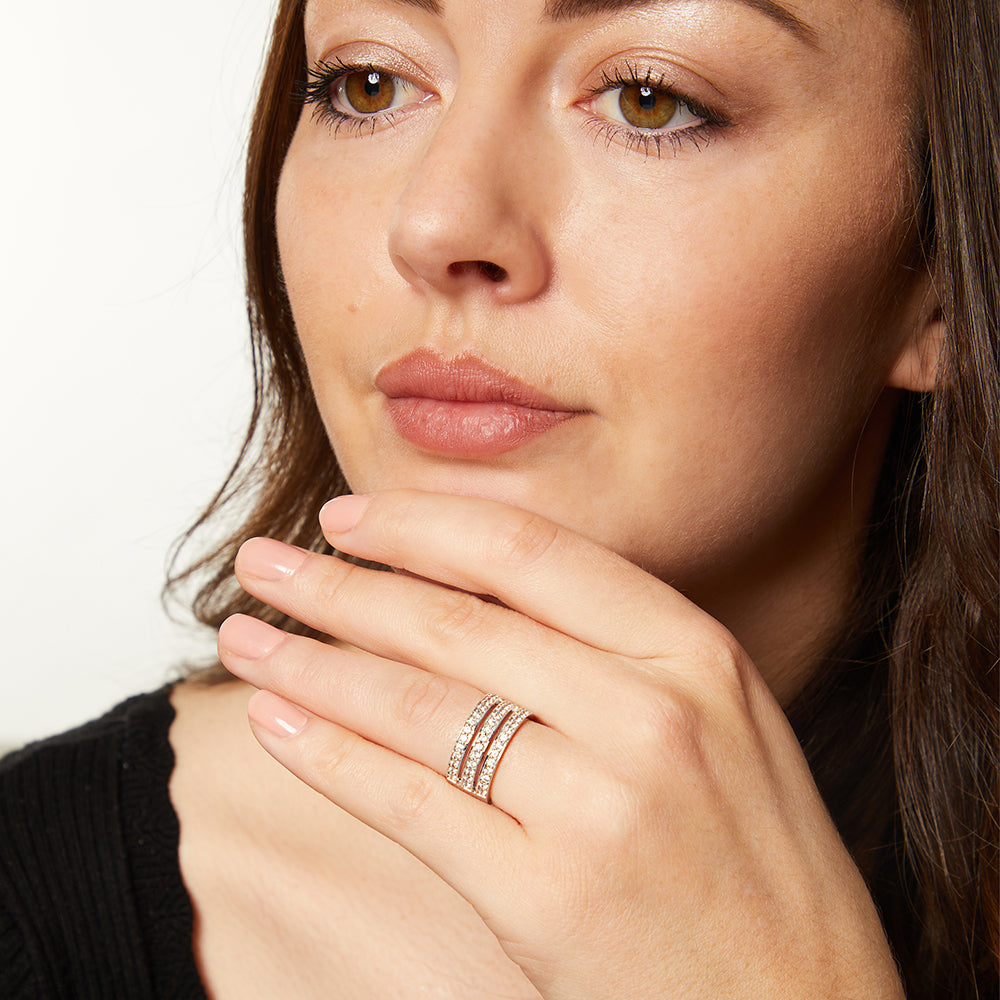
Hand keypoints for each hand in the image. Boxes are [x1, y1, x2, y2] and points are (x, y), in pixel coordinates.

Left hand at [218, 490, 903, 999]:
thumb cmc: (753, 866)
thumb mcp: (718, 721)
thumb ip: (612, 650)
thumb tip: (470, 591)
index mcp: (694, 650)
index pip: (527, 550)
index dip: (420, 523)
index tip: (347, 516)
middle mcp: (651, 711)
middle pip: (455, 619)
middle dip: (339, 584)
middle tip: (265, 562)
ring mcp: (600, 803)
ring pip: (417, 703)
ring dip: (312, 662)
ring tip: (245, 636)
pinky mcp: (547, 895)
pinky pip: (408, 801)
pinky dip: (328, 756)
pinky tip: (277, 722)